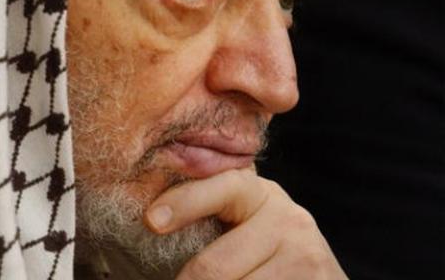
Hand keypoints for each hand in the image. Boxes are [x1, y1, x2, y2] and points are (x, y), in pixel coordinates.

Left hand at [144, 168, 346, 279]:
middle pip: (214, 267)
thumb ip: (206, 217)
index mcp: (258, 194)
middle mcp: (287, 218)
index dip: (184, 202)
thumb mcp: (238, 228)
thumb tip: (149, 222)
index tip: (151, 221)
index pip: (221, 188)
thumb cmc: (261, 258)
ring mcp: (306, 255)